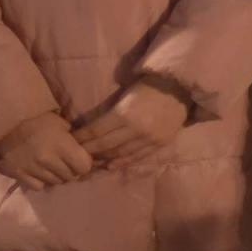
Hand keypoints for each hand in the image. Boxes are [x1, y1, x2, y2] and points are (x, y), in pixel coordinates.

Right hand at [0, 112, 92, 190]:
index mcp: (61, 145)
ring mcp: (33, 169)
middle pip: (70, 177)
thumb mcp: (60, 123)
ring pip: (55, 182)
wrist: (5, 121)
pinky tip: (39, 171)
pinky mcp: (19, 175)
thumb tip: (81, 151)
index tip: (79, 158)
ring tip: (51, 165)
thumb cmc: (36, 118)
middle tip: (65, 161)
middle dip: (71, 170)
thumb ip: (72, 139)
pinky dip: (41, 181)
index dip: (84, 163)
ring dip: (56, 176)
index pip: (83, 167)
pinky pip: (38, 186)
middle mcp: (48, 160)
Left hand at [72, 79, 189, 166]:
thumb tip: (93, 126)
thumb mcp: (126, 94)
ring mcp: (149, 139)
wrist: (180, 87)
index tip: (71, 140)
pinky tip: (111, 165)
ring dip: (104, 158)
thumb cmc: (149, 85)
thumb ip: (112, 112)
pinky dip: (122, 162)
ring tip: (91, 160)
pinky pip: (137, 157)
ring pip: (120, 154)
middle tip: (76, 154)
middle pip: (105, 145)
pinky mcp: (159, 144)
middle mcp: (135, 130)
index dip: (82, 137)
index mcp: (124, 114)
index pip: (96, 131)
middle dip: (89, 150)